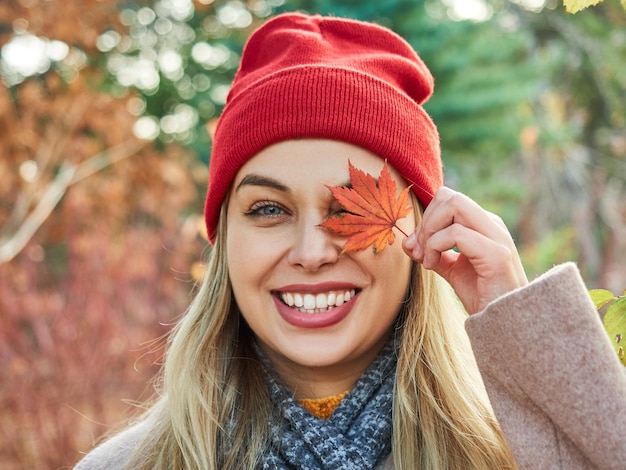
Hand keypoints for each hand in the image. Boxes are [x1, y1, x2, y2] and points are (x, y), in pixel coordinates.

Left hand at [402, 187, 527, 313]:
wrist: (504, 323)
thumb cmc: (482, 296)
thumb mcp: (452, 270)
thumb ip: (432, 252)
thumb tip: (407, 242)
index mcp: (483, 225)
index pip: (448, 199)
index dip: (426, 218)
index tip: (416, 247)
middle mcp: (492, 225)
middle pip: (450, 196)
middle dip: (426, 221)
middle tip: (420, 251)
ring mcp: (497, 237)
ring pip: (454, 206)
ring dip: (430, 232)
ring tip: (427, 259)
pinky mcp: (496, 254)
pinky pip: (456, 233)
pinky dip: (435, 247)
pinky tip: (432, 266)